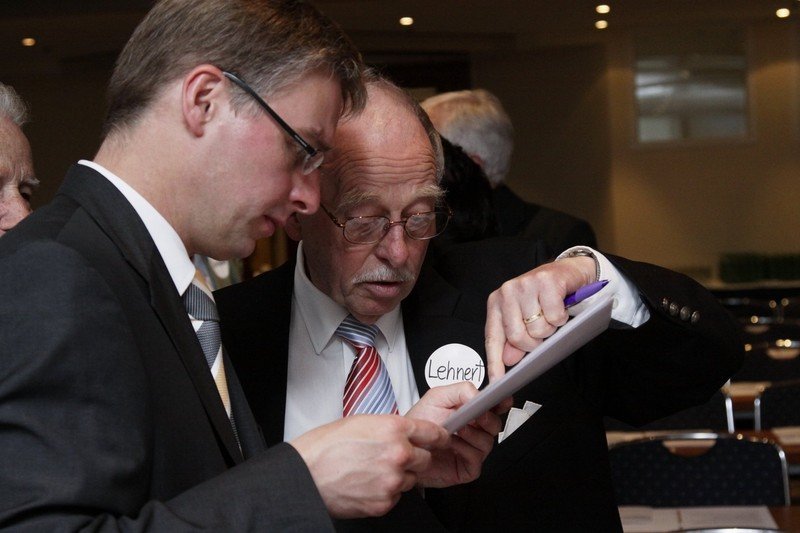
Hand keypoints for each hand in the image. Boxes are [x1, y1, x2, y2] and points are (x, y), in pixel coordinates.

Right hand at [289, 414, 447, 517]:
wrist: (306, 473)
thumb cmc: (327, 446)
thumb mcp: (362, 422)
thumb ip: (390, 428)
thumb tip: (405, 433)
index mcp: (394, 429)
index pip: (434, 432)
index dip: (439, 436)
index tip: (441, 439)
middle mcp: (398, 454)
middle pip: (426, 459)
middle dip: (414, 458)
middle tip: (392, 457)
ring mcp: (392, 480)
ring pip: (411, 479)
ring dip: (398, 476)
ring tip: (372, 470)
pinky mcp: (385, 502)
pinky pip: (396, 496)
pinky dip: (386, 492)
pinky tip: (367, 483)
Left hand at [406, 382, 501, 486]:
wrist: (406, 447)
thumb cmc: (421, 423)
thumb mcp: (437, 397)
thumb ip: (460, 391)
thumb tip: (479, 394)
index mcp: (473, 412)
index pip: (497, 405)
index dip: (502, 400)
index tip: (501, 395)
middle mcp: (477, 430)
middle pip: (496, 424)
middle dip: (486, 418)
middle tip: (473, 414)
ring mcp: (474, 448)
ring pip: (488, 441)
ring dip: (471, 434)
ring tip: (455, 429)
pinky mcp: (469, 466)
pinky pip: (476, 457)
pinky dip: (464, 449)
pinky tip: (452, 444)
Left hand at [484, 256, 595, 380]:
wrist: (570, 271)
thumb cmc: (546, 296)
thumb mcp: (526, 318)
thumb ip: (515, 339)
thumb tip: (509, 360)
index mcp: (497, 302)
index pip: (492, 337)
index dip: (495, 362)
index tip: (496, 382)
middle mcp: (507, 292)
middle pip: (517, 337)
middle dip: (534, 343)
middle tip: (542, 332)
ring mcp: (525, 285)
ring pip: (538, 329)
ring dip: (550, 329)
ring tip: (550, 315)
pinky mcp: (546, 281)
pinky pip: (554, 317)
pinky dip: (561, 318)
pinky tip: (560, 307)